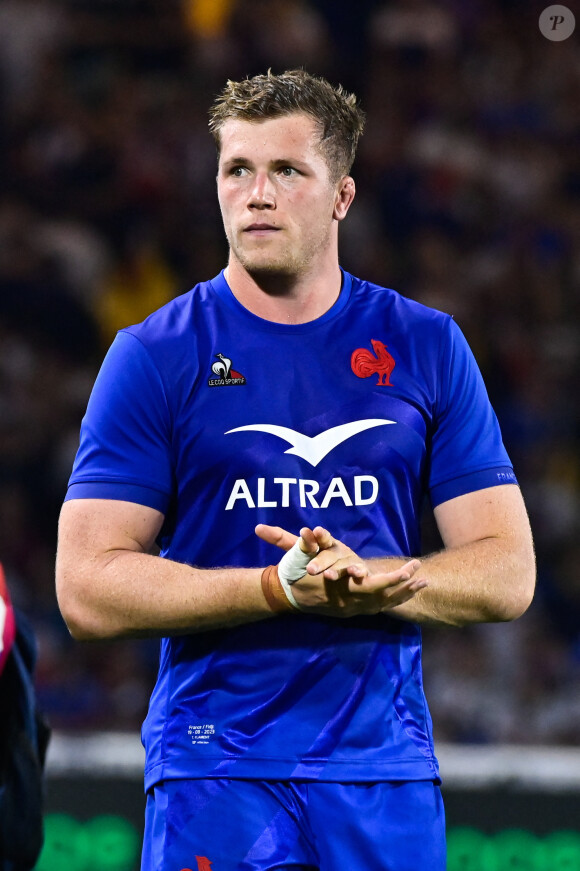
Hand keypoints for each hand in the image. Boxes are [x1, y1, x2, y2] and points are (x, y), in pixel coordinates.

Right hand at [255, 524, 426, 616]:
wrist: (287, 596)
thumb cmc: (294, 573)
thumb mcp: (296, 557)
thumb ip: (304, 545)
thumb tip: (307, 530)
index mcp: (338, 588)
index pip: (369, 586)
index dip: (390, 580)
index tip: (407, 571)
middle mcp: (347, 602)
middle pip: (381, 596)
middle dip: (402, 584)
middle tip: (420, 573)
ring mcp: (350, 609)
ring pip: (382, 604)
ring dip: (402, 593)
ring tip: (422, 582)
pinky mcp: (352, 611)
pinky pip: (378, 607)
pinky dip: (394, 600)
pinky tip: (407, 592)